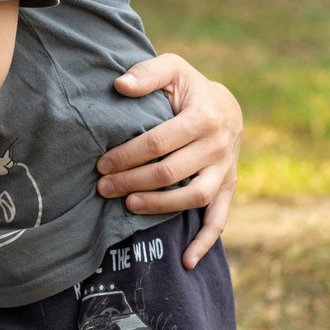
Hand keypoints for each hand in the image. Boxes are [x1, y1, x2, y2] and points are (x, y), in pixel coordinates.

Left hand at [97, 54, 242, 267]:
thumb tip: (119, 85)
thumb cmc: (189, 88)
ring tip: (127, 206)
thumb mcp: (173, 69)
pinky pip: (219, 219)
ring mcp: (225, 170)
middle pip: (170, 172)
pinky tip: (185, 261)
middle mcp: (218, 146)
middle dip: (132, 181)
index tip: (101, 163)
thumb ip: (146, 72)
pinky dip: (205, 243)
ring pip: (192, 197)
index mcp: (203, 116)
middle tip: (103, 186)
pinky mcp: (228, 188)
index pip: (157, 142)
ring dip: (158, 206)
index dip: (126, 155)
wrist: (227, 107)